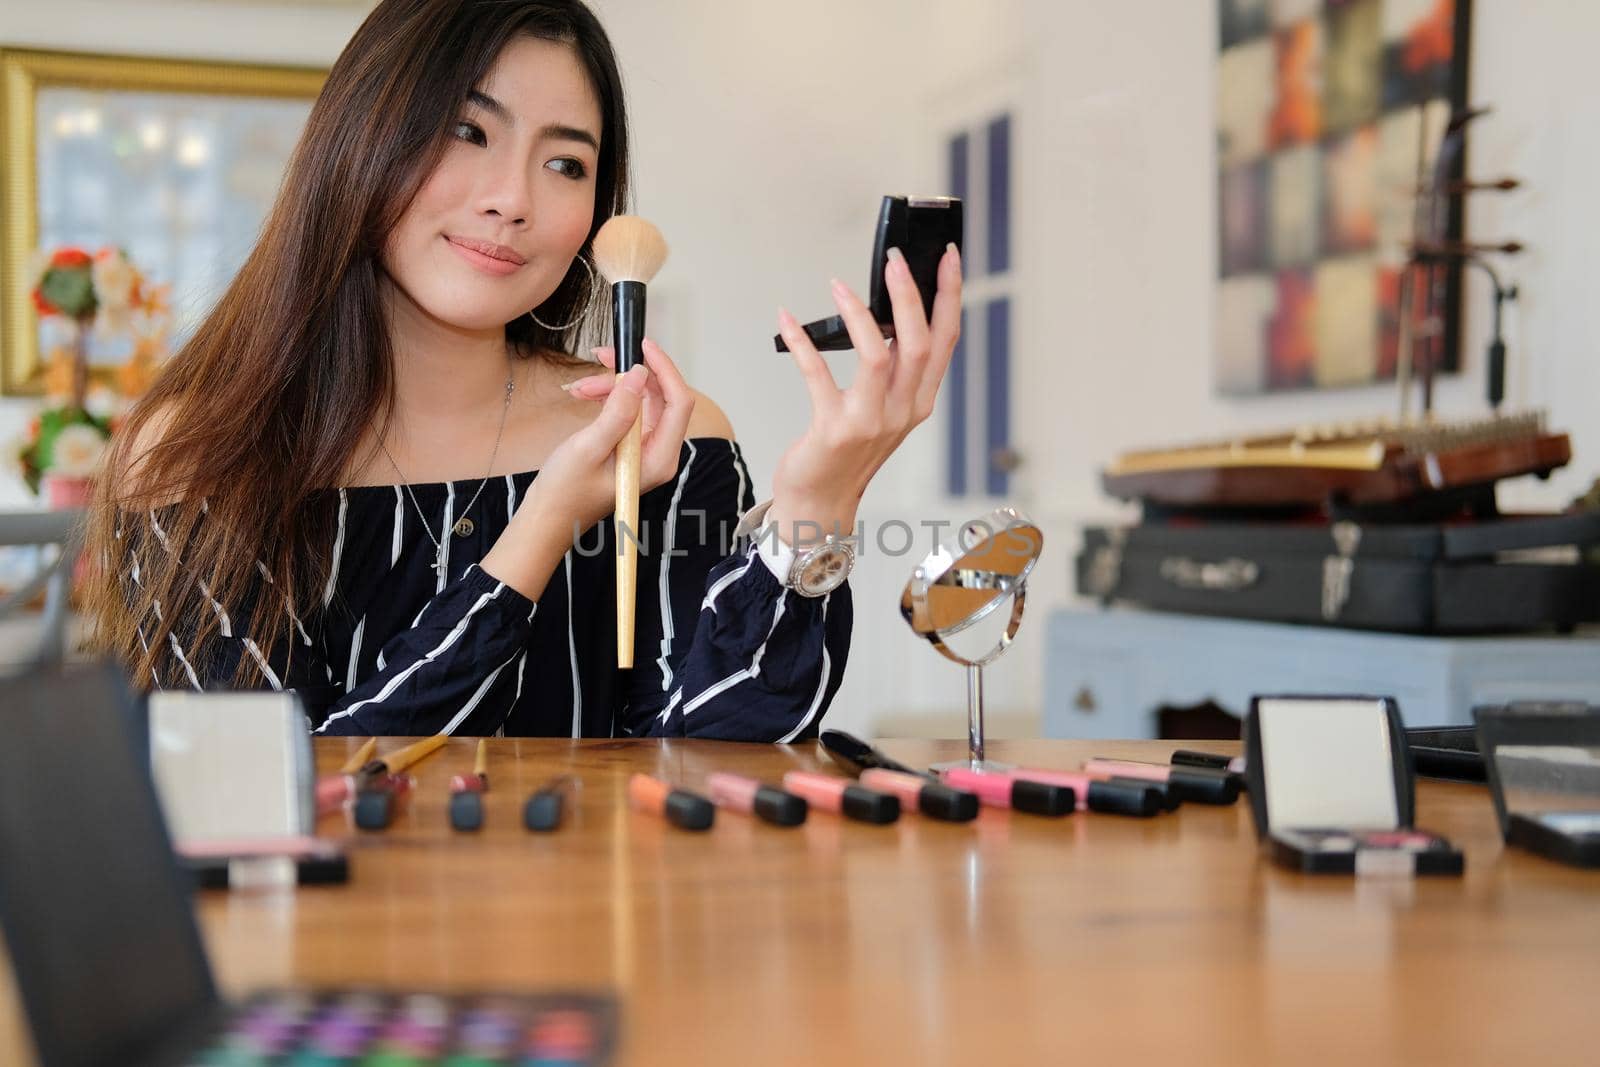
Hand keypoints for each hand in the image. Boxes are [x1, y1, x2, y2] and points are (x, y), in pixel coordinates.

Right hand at [541, 337, 696, 529]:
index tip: (644, 346)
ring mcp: (645, 450)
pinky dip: (607, 398)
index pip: (679, 404)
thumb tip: (639, 375)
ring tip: (581, 388)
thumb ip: (617, 412)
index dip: (665, 370)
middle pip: (661, 398)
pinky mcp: (630, 446)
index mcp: (659, 459)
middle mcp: (658, 454)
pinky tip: (583, 396)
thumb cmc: (565, 492)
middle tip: (603, 357)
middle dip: (632, 375)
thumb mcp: (588, 447)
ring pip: (641, 401)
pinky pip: (628, 411)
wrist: (548, 516)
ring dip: (613, 387)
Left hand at [770, 243, 962, 544]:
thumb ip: (891, 369)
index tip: (948, 257)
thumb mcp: (882, 408)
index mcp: (920, 401)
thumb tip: (883, 313)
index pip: (946, 340)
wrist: (820, 501)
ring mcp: (871, 422)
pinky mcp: (834, 429)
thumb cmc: (846, 450)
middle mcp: (903, 411)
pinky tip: (787, 319)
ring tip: (838, 285)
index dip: (950, 296)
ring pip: (879, 356)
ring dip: (859, 314)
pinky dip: (802, 342)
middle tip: (894, 259)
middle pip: (920, 343)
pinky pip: (818, 375)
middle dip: (909, 295)